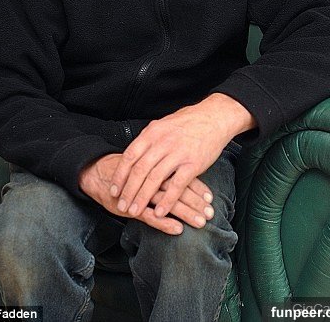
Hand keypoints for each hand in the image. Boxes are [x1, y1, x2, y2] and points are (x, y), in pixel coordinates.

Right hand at [78, 153, 214, 235]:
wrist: (96, 171)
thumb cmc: (126, 170)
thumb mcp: (146, 164)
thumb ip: (163, 167)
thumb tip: (187, 172)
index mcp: (156, 163)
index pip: (181, 175)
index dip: (196, 187)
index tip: (210, 198)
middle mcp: (150, 176)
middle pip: (178, 188)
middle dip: (195, 202)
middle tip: (210, 213)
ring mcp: (140, 192)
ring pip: (166, 202)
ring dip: (185, 212)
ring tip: (200, 221)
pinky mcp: (130, 206)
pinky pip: (149, 215)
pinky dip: (164, 222)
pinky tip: (177, 229)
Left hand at [109, 93, 254, 220]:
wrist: (214, 117)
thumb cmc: (188, 122)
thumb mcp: (163, 124)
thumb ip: (149, 139)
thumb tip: (134, 153)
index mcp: (153, 132)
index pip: (130, 156)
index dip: (120, 175)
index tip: (114, 189)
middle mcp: (162, 142)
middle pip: (139, 170)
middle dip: (128, 191)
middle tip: (121, 205)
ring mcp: (178, 153)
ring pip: (154, 179)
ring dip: (142, 198)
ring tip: (135, 211)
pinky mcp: (193, 163)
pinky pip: (176, 185)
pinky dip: (166, 201)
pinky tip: (160, 212)